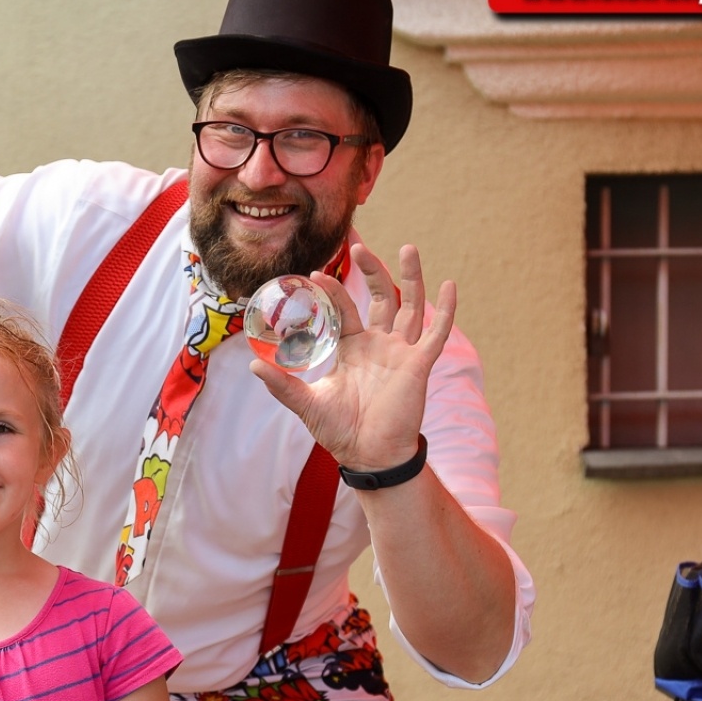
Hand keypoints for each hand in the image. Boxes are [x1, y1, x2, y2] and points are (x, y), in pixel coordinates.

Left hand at [250, 242, 453, 471]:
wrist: (369, 456)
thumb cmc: (340, 431)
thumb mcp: (307, 403)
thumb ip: (283, 384)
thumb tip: (252, 366)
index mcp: (353, 348)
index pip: (345, 310)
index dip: (333, 292)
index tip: (316, 273)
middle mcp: (379, 345)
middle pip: (380, 298)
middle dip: (372, 270)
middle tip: (358, 244)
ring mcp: (401, 352)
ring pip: (410, 306)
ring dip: (410, 278)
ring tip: (408, 248)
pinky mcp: (419, 364)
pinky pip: (436, 333)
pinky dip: (445, 311)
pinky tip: (449, 285)